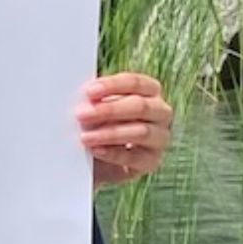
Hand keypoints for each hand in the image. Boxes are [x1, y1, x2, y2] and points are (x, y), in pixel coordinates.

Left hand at [75, 72, 172, 187]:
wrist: (103, 159)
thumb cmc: (103, 122)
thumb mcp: (101, 107)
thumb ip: (96, 100)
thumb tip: (83, 100)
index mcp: (150, 90)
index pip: (135, 83)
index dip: (112, 86)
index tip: (88, 91)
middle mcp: (161, 111)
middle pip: (140, 106)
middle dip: (109, 110)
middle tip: (81, 115)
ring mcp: (160, 137)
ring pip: (140, 132)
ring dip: (110, 134)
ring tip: (85, 137)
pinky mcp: (152, 160)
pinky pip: (136, 157)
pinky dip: (114, 154)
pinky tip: (97, 150)